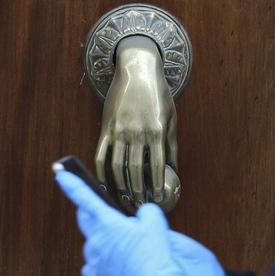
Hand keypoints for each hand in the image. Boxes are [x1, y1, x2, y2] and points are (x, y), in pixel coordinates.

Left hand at [54, 168, 223, 275]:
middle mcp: (96, 239)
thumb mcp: (156, 222)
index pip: (85, 197)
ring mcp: (93, 259)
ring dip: (103, 241)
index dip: (71, 183)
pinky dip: (102, 262)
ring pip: (93, 243)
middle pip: (85, 219)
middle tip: (104, 215)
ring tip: (125, 249)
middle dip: (91, 213)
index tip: (60, 174)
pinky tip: (117, 265)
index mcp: (108, 222)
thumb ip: (145, 212)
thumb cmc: (156, 254)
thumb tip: (139, 217)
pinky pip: (93, 264)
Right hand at [96, 35, 179, 209]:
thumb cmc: (158, 94)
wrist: (137, 70)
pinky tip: (104, 185)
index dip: (158, 185)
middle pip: (135, 170)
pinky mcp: (106, 128)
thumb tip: (173, 169)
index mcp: (156, 130)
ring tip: (125, 200)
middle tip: (140, 205)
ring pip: (117, 166)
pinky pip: (101, 155)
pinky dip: (101, 172)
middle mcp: (137, 132)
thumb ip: (171, 144)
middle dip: (138, 191)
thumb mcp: (171, 117)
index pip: (157, 165)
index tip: (159, 200)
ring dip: (121, 186)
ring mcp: (119, 130)